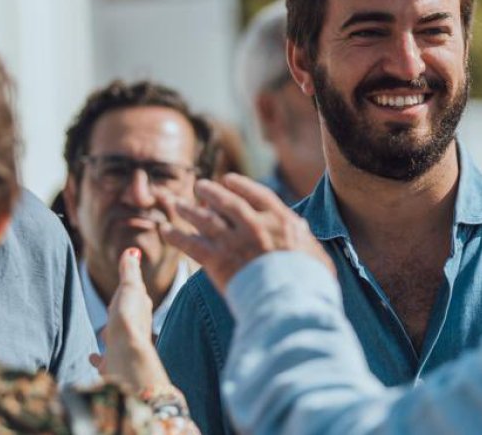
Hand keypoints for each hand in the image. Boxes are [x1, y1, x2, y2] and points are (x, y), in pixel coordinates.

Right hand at [97, 247, 170, 389]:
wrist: (125, 352)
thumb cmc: (128, 318)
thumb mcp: (130, 287)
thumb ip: (129, 271)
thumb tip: (133, 251)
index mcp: (139, 310)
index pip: (135, 297)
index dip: (130, 292)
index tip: (126, 287)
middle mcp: (135, 329)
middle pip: (127, 318)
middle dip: (119, 314)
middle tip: (114, 310)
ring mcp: (124, 346)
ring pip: (116, 338)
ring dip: (110, 334)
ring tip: (104, 334)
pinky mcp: (113, 363)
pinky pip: (105, 360)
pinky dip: (99, 358)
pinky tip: (93, 357)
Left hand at [160, 173, 333, 293]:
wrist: (291, 300)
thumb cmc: (310, 282)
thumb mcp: (316, 255)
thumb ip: (305, 240)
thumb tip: (304, 233)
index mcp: (279, 220)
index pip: (256, 194)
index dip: (240, 185)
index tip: (228, 180)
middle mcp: (253, 225)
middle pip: (226, 201)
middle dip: (211, 192)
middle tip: (199, 186)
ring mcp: (233, 241)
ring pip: (205, 219)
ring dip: (189, 210)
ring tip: (177, 204)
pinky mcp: (217, 261)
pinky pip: (191, 244)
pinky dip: (176, 236)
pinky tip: (164, 231)